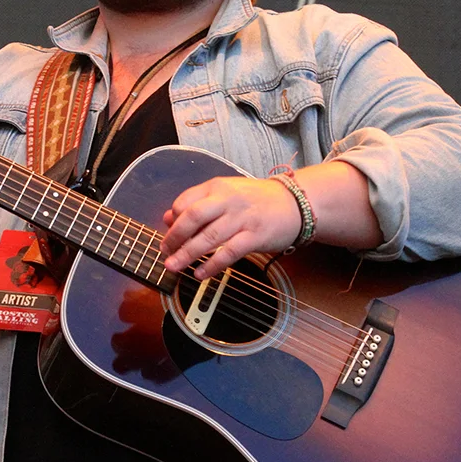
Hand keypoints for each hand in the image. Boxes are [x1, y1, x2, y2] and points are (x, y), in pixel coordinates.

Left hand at [159, 176, 301, 279]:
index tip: (167, 236)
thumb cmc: (255, 200)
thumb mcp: (225, 194)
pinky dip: (212, 265)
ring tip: (173, 266)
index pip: (185, 202)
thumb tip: (167, 218)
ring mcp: (242, 218)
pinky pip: (229, 253)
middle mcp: (227, 200)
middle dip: (174, 237)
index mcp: (216, 187)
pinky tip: (200, 274)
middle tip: (164, 252)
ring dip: (187, 254)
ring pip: (208, 237)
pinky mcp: (255, 236)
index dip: (172, 220)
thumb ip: (197, 204)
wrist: (296, 203)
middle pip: (193, 217)